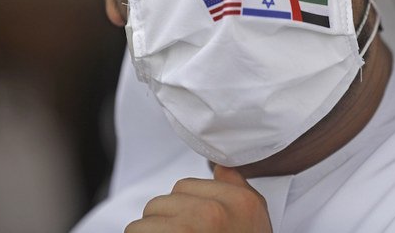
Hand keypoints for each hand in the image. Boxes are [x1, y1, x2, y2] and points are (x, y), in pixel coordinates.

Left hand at [125, 165, 271, 232]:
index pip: (185, 185)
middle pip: (160, 203)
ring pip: (141, 225)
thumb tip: (219, 167)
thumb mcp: (254, 221)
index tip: (189, 229)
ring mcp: (187, 231)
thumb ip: (237, 189)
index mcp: (238, 203)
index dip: (181, 209)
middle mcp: (213, 213)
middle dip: (162, 225)